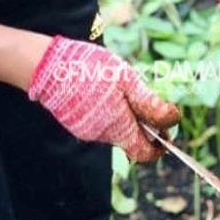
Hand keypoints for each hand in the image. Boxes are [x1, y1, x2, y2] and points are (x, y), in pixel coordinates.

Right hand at [28, 36, 179, 160]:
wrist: (46, 66)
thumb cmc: (89, 69)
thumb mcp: (126, 80)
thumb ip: (148, 102)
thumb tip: (173, 118)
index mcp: (118, 127)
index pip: (145, 153)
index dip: (159, 145)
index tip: (164, 129)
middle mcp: (102, 135)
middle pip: (130, 137)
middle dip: (140, 122)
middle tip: (140, 96)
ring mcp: (86, 130)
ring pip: (114, 128)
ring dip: (122, 114)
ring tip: (114, 87)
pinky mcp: (74, 123)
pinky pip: (98, 122)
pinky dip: (105, 110)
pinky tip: (97, 89)